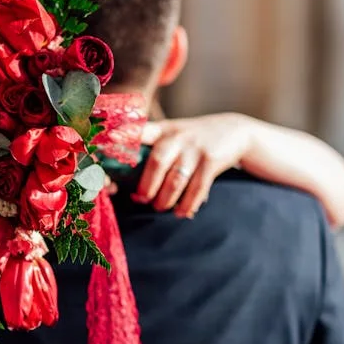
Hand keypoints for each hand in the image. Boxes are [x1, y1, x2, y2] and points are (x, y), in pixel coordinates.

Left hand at [135, 113, 254, 218]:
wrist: (234, 131)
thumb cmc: (192, 138)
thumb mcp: (173, 133)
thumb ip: (153, 149)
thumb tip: (130, 184)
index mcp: (162, 130)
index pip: (140, 130)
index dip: (124, 134)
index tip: (109, 139)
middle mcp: (177, 137)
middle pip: (157, 163)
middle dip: (147, 186)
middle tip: (141, 199)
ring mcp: (195, 149)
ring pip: (176, 180)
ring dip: (165, 199)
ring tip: (160, 207)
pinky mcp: (211, 161)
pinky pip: (197, 188)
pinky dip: (187, 205)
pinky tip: (181, 212)